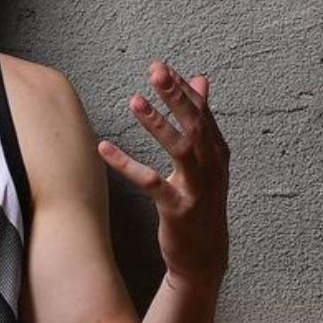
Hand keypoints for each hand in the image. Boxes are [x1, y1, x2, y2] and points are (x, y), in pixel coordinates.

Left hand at [97, 60, 229, 288]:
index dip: (183, 89)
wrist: (204, 256)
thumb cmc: (201, 202)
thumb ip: (201, 120)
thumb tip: (200, 79)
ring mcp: (197, 190)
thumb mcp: (206, 160)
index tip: (162, 66)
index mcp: (218, 153)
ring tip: (134, 100)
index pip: (202, 113)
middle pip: (195, 125)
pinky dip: (127, 164)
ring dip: (157, 124)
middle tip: (156, 71)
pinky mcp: (177, 210)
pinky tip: (104, 148)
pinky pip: (151, 183)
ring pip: (180, 149)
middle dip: (176, 96)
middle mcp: (212, 168)